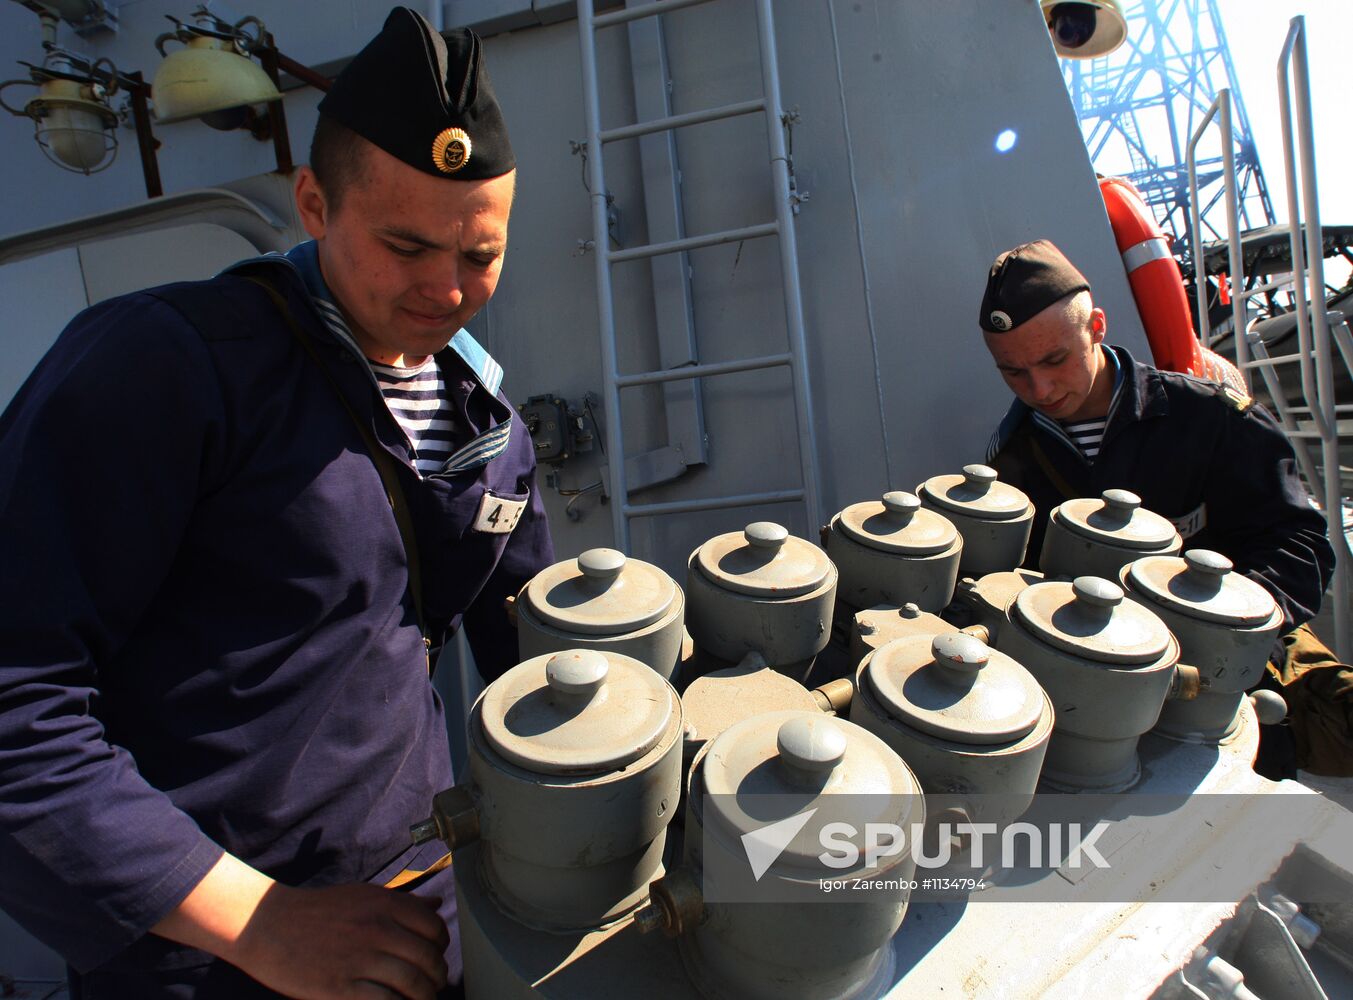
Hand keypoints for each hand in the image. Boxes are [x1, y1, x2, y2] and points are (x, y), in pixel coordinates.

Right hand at [231, 882, 449, 998]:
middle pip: (428, 957)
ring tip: (423, 999)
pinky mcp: (340, 987)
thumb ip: (403, 901)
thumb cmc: (319, 911)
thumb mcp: (364, 895)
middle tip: (435, 983)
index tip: (437, 955)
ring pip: (412, 983)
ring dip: (425, 996)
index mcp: (385, 904)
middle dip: (438, 975)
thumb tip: (437, 903)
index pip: (434, 927)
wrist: (268, 924)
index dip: (441, 945)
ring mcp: (359, 958)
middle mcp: (377, 929)